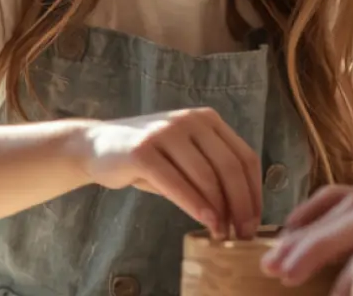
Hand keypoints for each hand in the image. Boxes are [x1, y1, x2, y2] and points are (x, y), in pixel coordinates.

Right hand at [74, 108, 261, 239]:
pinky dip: (195, 205)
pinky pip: (177, 183)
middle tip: (244, 234)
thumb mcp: (185, 159)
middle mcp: (190, 120)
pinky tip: (206, 222)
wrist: (97, 145)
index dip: (254, 192)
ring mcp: (166, 132)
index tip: (255, 221)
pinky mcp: (143, 150)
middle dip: (242, 205)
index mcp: (207, 119)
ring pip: (206, 176)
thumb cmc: (149, 159)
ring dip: (220, 210)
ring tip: (223, 234)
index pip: (244, 156)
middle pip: (230, 167)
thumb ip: (212, 175)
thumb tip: (243, 213)